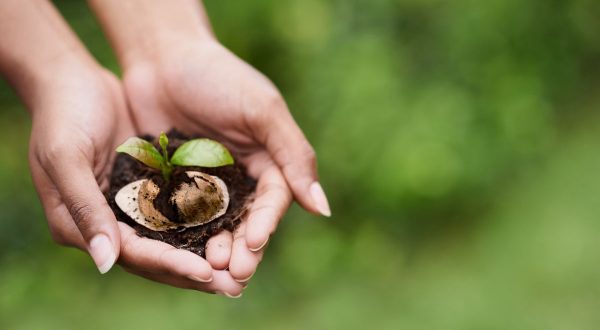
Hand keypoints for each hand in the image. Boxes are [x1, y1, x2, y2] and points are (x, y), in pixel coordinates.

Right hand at [27, 63, 244, 295]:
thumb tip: (107, 262)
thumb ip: (85, 208)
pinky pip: (180, 210)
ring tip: (243, 264)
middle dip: (196, 271)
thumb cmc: (61, 115)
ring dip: (206, 252)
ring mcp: (131, 206)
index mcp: (80, 226)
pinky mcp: (150, 187)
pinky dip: (204, 221)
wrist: (71, 80)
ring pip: (173, 239)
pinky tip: (234, 226)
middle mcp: (109, 223)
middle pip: (157, 257)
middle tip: (236, 284)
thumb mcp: (66, 157)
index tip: (207, 273)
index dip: (170, 264)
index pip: (133, 254)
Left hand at [122, 40, 330, 282]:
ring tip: (207, 273)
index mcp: (268, 160)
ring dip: (213, 251)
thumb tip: (323, 207)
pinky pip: (179, 216)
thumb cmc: (217, 76)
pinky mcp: (173, 186)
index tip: (254, 243)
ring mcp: (205, 184)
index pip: (274, 200)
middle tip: (232, 275)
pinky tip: (176, 255)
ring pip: (214, 226)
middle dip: (241, 249)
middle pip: (245, 221)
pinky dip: (181, 238)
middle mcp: (240, 177)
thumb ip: (294, 155)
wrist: (162, 55)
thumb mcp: (262, 110)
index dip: (265, 224)